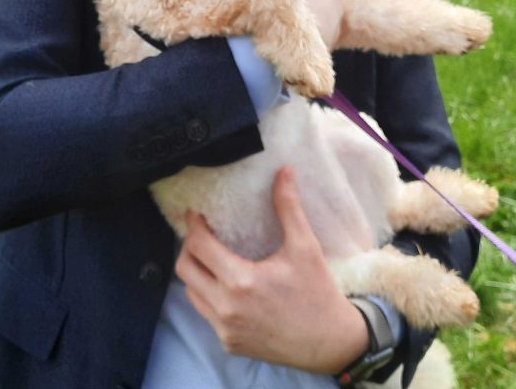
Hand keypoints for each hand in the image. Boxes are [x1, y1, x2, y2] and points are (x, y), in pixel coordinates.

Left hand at [175, 168, 367, 372]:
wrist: (329, 343)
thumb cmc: (317, 292)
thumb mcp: (305, 247)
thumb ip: (288, 208)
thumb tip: (284, 171)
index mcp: (241, 281)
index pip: (198, 246)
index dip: (193, 225)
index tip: (196, 214)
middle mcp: (226, 307)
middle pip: (185, 269)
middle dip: (189, 247)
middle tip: (201, 234)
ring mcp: (225, 329)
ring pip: (191, 292)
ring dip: (196, 272)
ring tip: (212, 257)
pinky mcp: (229, 343)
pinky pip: (205, 313)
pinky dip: (208, 296)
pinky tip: (225, 285)